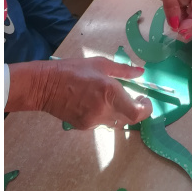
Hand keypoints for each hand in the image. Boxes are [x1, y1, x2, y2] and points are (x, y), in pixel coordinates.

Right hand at [17, 57, 152, 128]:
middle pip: (129, 119)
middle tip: (133, 98)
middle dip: (134, 109)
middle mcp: (104, 110)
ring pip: (116, 122)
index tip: (144, 99)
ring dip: (119, 112)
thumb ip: (123, 70)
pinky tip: (95, 103)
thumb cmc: (73, 70)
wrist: (44, 85)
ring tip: (111, 98)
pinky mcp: (83, 126)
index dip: (146, 109)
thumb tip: (141, 72)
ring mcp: (93, 121)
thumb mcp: (100, 64)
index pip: (137, 113)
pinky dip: (104, 115)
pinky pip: (101, 123)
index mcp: (110, 93)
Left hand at [109, 0, 191, 38]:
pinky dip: (177, 21)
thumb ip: (171, 4)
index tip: (182, 29)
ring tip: (176, 36)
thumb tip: (176, 26)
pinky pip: (178, 13)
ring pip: (188, 14)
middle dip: (191, 25)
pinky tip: (173, 29)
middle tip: (180, 36)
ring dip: (184, 25)